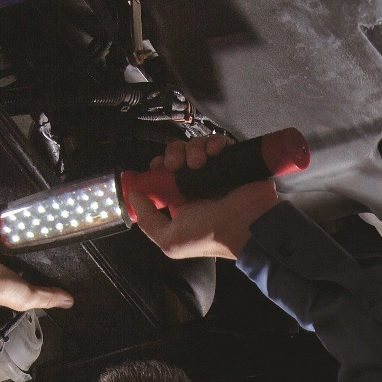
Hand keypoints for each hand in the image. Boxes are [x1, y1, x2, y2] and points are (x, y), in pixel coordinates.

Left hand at [133, 134, 279, 260]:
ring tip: (200, 163)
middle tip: (178, 165)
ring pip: (196, 146)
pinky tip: (216, 152)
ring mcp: (214, 171)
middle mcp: (196, 184)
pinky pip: (218, 142)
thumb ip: (147, 220)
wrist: (247, 225)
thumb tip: (134, 195)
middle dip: (174, 154)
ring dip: (194, 149)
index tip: (158, 166)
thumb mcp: (170, 240)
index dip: (157, 166)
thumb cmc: (210, 236)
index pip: (162, 174)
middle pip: (177, 155)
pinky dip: (214, 142)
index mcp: (180, 200)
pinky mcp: (231, 160)